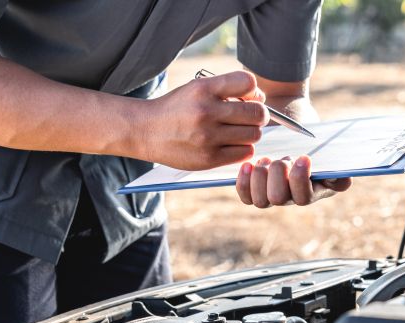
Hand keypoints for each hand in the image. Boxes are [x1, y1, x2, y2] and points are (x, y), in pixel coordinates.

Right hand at [141, 71, 267, 169]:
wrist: (145, 130)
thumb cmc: (177, 108)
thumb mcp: (196, 88)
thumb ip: (227, 89)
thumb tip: (260, 99)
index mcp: (203, 89)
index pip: (248, 82)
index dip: (254, 91)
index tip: (247, 98)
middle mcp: (206, 111)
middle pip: (257, 113)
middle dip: (257, 115)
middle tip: (247, 118)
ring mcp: (207, 137)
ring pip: (254, 134)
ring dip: (250, 133)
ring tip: (236, 131)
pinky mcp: (208, 158)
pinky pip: (245, 153)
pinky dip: (243, 148)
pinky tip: (230, 144)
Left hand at [236, 155, 351, 206]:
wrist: (294, 136)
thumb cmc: (314, 145)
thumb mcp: (329, 154)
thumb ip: (336, 166)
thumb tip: (342, 179)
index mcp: (314, 190)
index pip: (304, 196)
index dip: (300, 178)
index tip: (302, 157)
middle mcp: (292, 198)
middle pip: (279, 199)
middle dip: (277, 176)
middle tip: (279, 159)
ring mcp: (273, 197)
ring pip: (261, 200)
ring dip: (260, 177)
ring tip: (265, 160)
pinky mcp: (257, 192)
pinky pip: (246, 197)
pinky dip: (244, 182)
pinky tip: (248, 166)